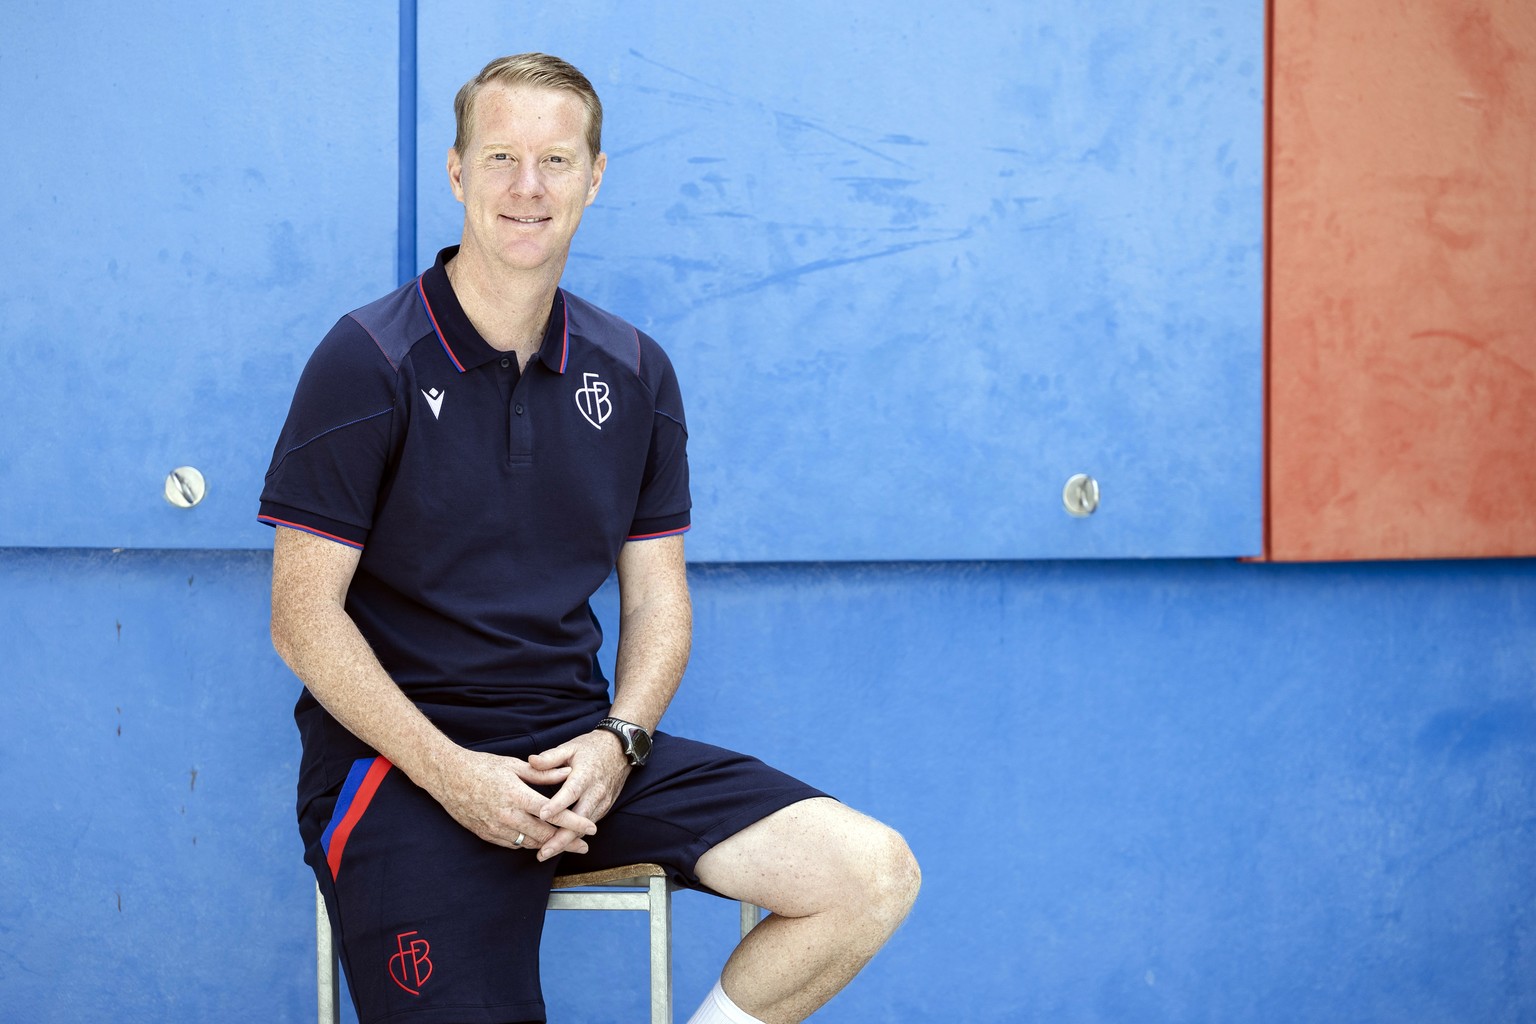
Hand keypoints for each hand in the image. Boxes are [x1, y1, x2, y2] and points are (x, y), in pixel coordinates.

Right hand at [427, 748, 597, 853]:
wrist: (448, 777)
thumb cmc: (482, 766)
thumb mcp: (514, 765)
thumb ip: (543, 774)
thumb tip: (568, 772)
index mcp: (517, 795)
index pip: (553, 813)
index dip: (575, 822)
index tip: (592, 828)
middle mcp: (508, 815)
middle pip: (544, 834)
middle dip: (567, 841)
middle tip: (584, 846)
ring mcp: (496, 828)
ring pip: (529, 843)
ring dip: (548, 845)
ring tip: (565, 845)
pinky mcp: (486, 835)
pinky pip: (513, 844)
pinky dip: (527, 843)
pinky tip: (537, 841)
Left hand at [526, 730, 632, 860]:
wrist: (620, 750)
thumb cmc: (591, 748)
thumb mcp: (570, 747)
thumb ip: (550, 757)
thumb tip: (531, 761)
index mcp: (586, 774)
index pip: (571, 792)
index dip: (557, 805)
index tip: (542, 815)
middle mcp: (596, 792)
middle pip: (580, 820)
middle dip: (562, 838)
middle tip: (543, 852)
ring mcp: (602, 802)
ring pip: (584, 827)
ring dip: (566, 842)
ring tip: (545, 853)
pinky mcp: (604, 808)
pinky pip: (588, 825)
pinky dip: (574, 836)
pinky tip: (559, 844)